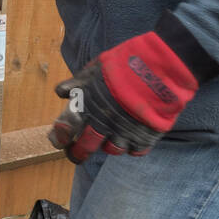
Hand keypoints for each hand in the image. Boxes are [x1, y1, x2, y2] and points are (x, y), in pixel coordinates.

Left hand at [48, 27, 205, 163]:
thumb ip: (76, 83)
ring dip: (109, 145)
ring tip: (112, 136)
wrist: (158, 69)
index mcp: (85, 107)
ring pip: (111, 151)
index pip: (64, 130)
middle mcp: (101, 124)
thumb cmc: (123, 65)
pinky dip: (133, 145)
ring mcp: (123, 133)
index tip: (59, 141)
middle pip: (84, 148)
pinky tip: (134, 134)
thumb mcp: (94, 69)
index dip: (59, 138)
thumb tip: (61, 93)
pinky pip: (135, 150)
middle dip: (78, 153)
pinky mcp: (144, 138)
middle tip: (77, 154)